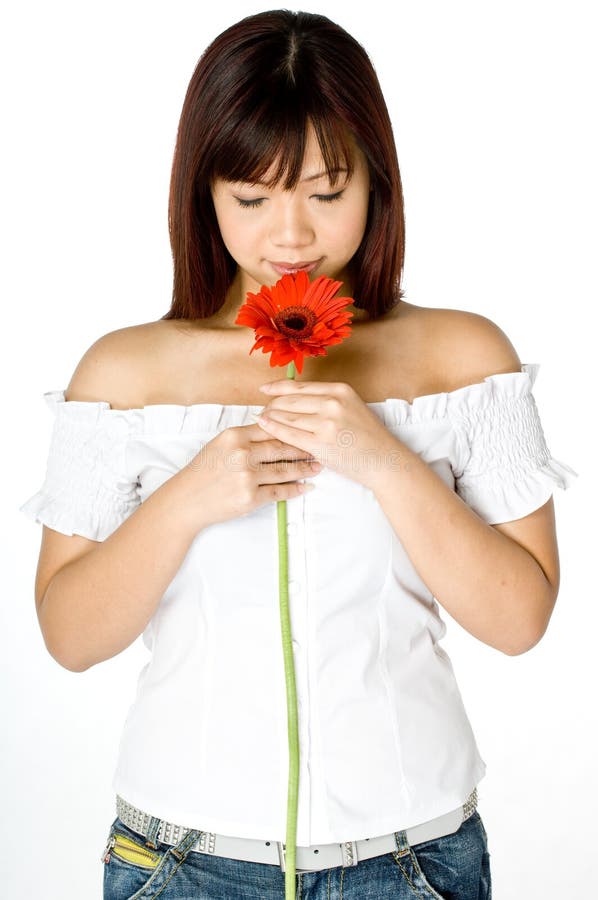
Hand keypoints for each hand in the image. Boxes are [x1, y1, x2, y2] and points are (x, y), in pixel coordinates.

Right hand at [177, 424, 322, 527]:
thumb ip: (245, 435)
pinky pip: (279, 492)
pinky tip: (306, 487)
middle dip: (304, 448)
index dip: (291, 427)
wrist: (186, 500)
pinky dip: (295, 490)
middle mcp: (242, 454)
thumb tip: (273, 426)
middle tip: (321, 447)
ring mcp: (247, 476)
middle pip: (281, 448)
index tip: (307, 427)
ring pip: (284, 470)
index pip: (270, 427)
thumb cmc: (203, 471)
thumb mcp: (219, 444)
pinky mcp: (250, 497)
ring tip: (318, 467)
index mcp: (234, 436)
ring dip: (305, 469)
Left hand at [257, 380, 404, 488]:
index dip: (278, 387)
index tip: (265, 389)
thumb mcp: (351, 407)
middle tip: (262, 410)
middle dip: (272, 405)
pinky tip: (264, 426)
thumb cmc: (367, 437)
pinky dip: (273, 429)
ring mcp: (327, 423)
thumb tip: (294, 398)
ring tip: (260, 419)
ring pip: (287, 416)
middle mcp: (333, 402)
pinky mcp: (321, 443)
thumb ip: (326, 400)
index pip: (300, 386)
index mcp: (340, 389)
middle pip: (290, 400)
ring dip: (270, 417)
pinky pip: (289, 434)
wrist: (384, 460)